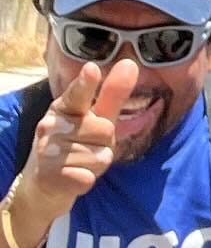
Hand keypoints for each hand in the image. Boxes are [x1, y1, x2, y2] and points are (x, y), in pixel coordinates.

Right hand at [14, 62, 138, 237]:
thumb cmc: (74, 144)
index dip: (85, 84)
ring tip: (79, 163)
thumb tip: (130, 63)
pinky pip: (89, 177)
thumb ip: (112, 94)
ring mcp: (47, 151)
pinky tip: (73, 177)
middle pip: (105, 129)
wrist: (43, 185)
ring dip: (96, 164)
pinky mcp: (51, 177)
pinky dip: (87, 180)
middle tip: (86, 147)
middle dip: (104, 142)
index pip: (77, 94)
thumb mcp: (94, 118)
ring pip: (101, 156)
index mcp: (63, 107)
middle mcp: (51, 126)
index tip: (92, 69)